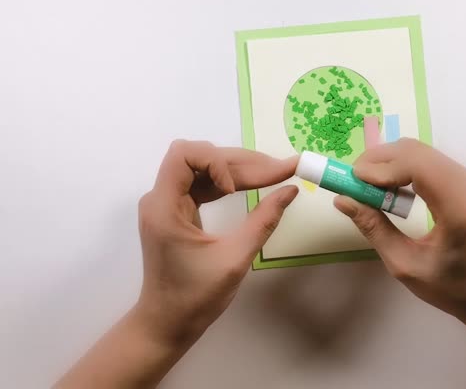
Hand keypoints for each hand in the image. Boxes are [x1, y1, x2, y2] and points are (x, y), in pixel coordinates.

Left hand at [137, 140, 297, 343]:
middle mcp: (161, 198)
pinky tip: (255, 185)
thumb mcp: (234, 259)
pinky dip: (230, 183)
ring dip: (239, 170)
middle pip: (200, 158)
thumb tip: (291, 190)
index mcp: (164, 207)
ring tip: (276, 174)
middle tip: (281, 170)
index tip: (235, 190)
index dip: (216, 162)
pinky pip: (204, 184)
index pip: (184, 154)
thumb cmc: (195, 297)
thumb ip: (263, 221)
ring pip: (204, 168)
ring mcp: (168, 203)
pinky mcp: (178, 211)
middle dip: (240, 163)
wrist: (168, 323)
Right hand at [334, 138, 465, 321]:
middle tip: (353, 182)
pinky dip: (402, 166)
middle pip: (416, 151)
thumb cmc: (451, 286)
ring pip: (420, 151)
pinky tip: (388, 186)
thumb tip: (342, 200)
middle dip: (379, 160)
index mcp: (458, 209)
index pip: (417, 167)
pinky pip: (427, 160)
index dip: (382, 167)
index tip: (353, 181)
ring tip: (367, 186)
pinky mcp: (465, 179)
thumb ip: (374, 229)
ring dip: (389, 161)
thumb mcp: (404, 265)